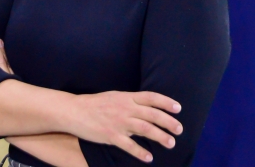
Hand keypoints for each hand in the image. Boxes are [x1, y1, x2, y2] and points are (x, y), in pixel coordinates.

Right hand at [68, 91, 182, 163]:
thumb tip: (147, 107)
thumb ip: (131, 101)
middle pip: (152, 114)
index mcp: (127, 97)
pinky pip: (129, 145)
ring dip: (160, 136)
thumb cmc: (96, 104)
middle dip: (168, 122)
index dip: (166, 102)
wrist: (75, 111)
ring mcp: (119, 122)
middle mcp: (125, 109)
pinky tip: (149, 157)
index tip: (178, 108)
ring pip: (145, 129)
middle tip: (180, 130)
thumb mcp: (115, 97)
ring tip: (171, 143)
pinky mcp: (111, 136)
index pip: (151, 97)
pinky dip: (140, 152)